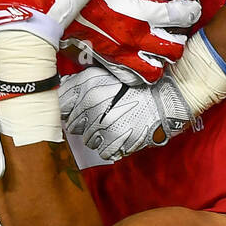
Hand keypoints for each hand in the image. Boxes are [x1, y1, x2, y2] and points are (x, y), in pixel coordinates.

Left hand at [60, 67, 195, 160]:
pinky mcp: (116, 140)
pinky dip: (110, 147)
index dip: (68, 110)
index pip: (62, 106)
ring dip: (97, 136)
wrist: (164, 97)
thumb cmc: (136, 85)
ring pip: (88, 140)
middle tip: (100, 118)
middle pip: (73, 126)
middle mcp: (92, 105)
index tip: (76, 111)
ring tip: (112, 126)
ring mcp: (104, 124)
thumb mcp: (106, 74)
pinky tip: (119, 136)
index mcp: (88, 87)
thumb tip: (62, 86)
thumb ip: (81, 81)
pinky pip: (102, 152)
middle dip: (84, 123)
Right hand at [63, 0, 202, 85]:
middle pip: (173, 50)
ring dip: (165, 58)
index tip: (192, 7)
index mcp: (140, 12)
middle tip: (179, 30)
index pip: (179, 16)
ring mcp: (121, 53)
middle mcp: (134, 37)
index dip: (191, 12)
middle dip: (181, 39)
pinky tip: (145, 58)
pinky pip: (134, 77)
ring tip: (165, 47)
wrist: (52, 4)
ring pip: (157, 69)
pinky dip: (145, 71)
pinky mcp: (109, 62)